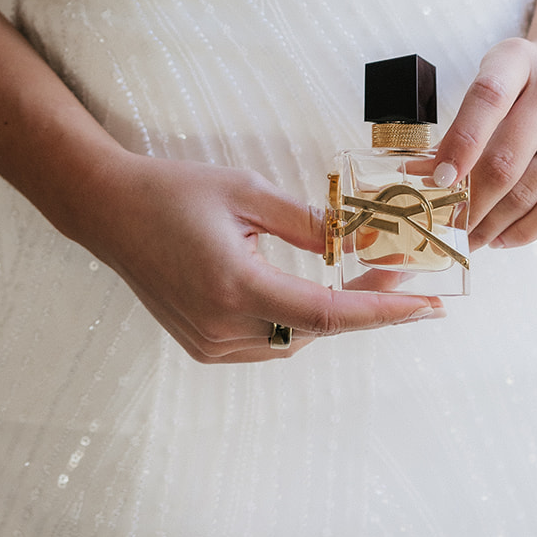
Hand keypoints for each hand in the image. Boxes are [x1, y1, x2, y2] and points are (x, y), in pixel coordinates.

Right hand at [76, 152, 443, 361]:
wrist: (109, 210)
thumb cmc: (175, 191)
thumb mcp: (248, 192)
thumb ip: (309, 222)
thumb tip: (362, 240)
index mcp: (235, 287)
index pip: (326, 314)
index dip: (382, 312)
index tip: (426, 307)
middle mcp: (222, 327)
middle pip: (316, 329)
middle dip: (367, 305)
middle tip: (406, 273)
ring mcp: (210, 343)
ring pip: (295, 340)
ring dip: (336, 315)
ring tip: (373, 278)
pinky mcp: (204, 344)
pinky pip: (269, 341)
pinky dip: (303, 320)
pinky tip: (324, 291)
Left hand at [432, 37, 536, 250]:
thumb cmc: (529, 82)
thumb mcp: (495, 79)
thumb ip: (464, 123)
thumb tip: (425, 177)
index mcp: (519, 59)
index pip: (487, 99)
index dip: (460, 143)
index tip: (436, 180)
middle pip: (506, 158)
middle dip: (470, 202)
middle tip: (447, 227)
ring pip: (529, 189)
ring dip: (492, 223)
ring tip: (470, 238)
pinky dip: (525, 230)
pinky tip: (503, 237)